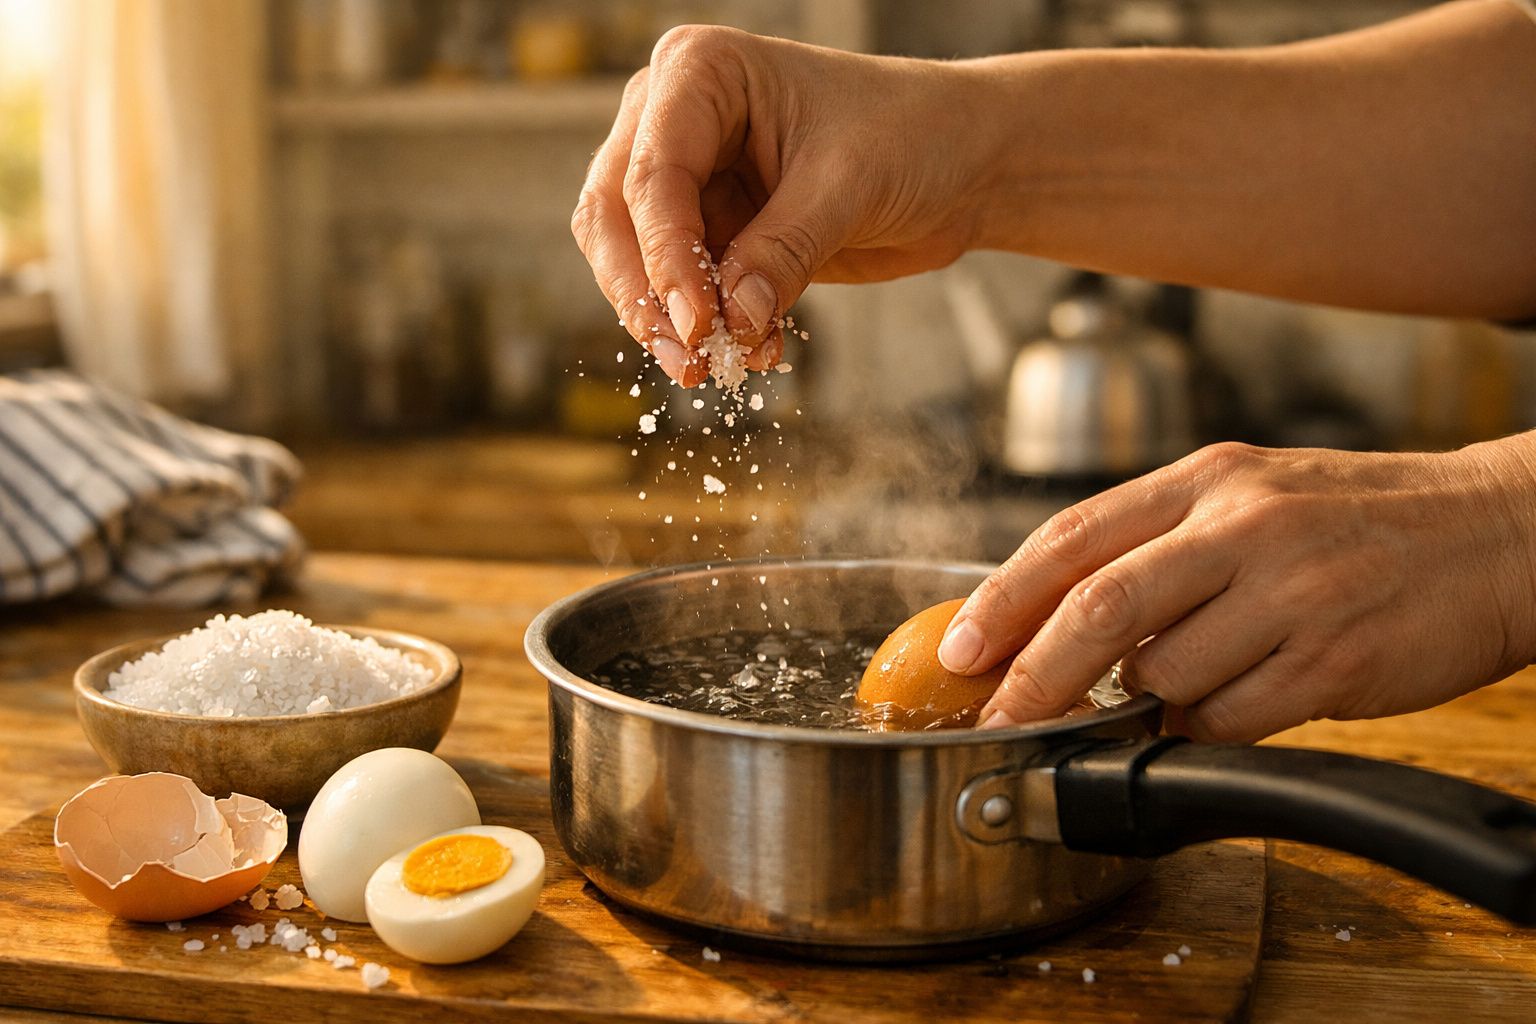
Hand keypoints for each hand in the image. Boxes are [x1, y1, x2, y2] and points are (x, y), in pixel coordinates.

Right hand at [571, 27, 992, 383]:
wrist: (961, 163)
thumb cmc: (912, 135)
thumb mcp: (849, 186)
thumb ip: (783, 251)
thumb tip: (730, 320)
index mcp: (700, 73)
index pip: (653, 173)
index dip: (666, 255)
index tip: (696, 323)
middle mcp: (674, 118)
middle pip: (615, 216)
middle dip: (646, 293)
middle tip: (688, 358)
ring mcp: (690, 177)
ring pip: (635, 260)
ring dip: (671, 321)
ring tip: (719, 367)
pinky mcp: (714, 230)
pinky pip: (685, 289)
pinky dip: (711, 327)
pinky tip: (754, 353)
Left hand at [937, 438, 1535, 741]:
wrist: (1499, 532)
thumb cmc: (1358, 520)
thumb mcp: (1252, 495)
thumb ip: (1160, 548)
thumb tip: (1064, 628)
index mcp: (1208, 478)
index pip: (1073, 537)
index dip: (1001, 600)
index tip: (959, 651)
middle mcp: (1245, 526)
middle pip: (1098, 607)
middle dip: (1034, 675)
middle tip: (1002, 716)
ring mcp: (1294, 593)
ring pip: (1166, 674)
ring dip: (1146, 702)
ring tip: (1173, 690)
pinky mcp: (1336, 660)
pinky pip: (1234, 717)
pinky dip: (1211, 725)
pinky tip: (1235, 703)